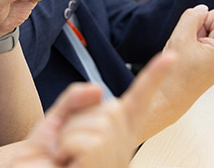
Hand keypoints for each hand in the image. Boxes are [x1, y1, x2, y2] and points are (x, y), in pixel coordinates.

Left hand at [13, 53, 175, 167]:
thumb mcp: (59, 118)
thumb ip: (77, 98)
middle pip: (111, 108)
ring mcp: (115, 160)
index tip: (170, 56)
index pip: (138, 101)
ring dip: (70, 135)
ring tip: (64, 156)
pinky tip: (66, 163)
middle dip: (78, 119)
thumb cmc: (43, 155)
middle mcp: (121, 147)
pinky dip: (68, 146)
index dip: (154, 78)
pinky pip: (88, 142)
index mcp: (114, 133)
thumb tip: (100, 89)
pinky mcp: (103, 167)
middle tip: (65, 143)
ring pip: (101, 123)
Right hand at [142, 0, 213, 138]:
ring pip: (210, 26)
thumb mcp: (180, 37)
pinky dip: (197, 40)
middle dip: (200, 22)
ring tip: (187, 50)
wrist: (172, 97)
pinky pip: (208, 37)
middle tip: (185, 41)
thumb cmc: (175, 71)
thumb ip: (193, 16)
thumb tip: (203, 9)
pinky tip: (190, 53)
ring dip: (196, 33)